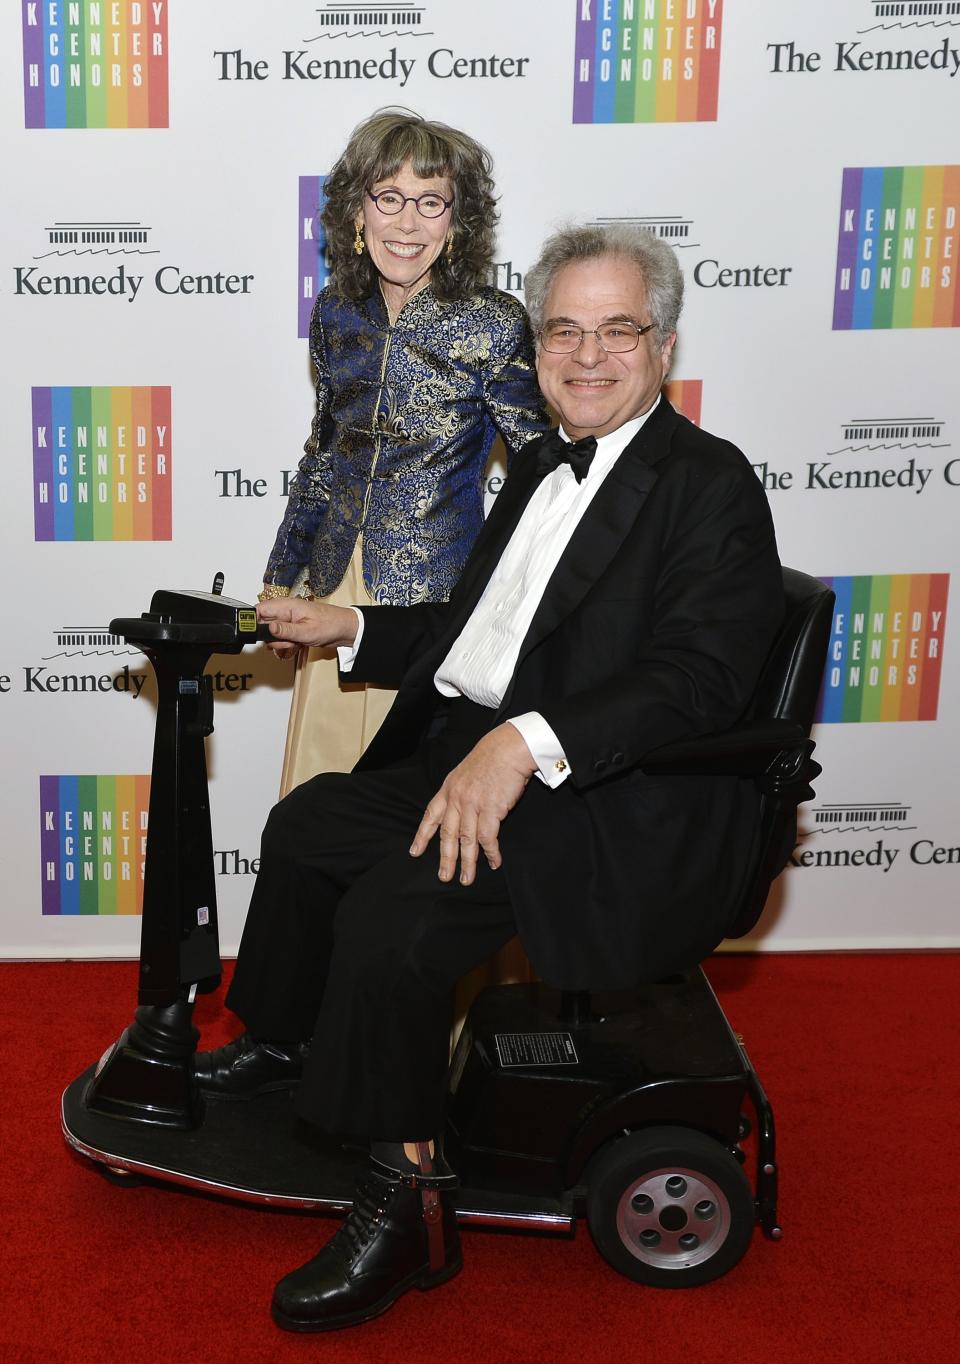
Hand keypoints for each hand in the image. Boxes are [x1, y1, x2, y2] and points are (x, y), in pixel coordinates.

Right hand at [256, 599, 358, 656]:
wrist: (345, 630)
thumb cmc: (330, 625)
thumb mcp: (306, 631)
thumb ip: (285, 630)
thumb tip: (267, 628)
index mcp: (286, 606)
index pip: (259, 610)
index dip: (254, 622)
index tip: (258, 635)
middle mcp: (285, 612)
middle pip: (264, 625)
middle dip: (271, 638)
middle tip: (285, 642)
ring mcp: (289, 621)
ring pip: (273, 635)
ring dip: (281, 644)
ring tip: (295, 644)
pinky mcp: (294, 630)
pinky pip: (282, 639)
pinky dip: (287, 645)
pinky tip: (298, 646)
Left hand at [409, 723, 536, 885]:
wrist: (510, 747)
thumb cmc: (493, 756)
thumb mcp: (466, 771)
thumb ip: (461, 790)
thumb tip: (462, 810)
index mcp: (449, 788)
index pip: (431, 815)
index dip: (423, 835)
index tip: (415, 851)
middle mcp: (457, 798)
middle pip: (447, 834)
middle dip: (445, 858)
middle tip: (444, 876)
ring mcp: (473, 804)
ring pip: (466, 841)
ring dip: (467, 863)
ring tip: (466, 879)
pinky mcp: (492, 809)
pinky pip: (488, 838)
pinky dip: (491, 853)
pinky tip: (494, 862)